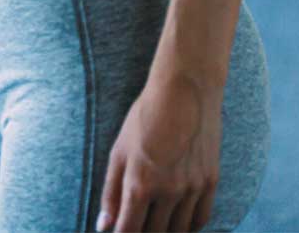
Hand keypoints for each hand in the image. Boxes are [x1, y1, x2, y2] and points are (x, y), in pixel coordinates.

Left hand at [98, 69, 222, 231]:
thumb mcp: (118, 152)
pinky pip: (201, 218)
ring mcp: (193, 188)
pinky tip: (176, 224)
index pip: (130, 230)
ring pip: (179, 230)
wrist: (184, 94)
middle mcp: (169, 191)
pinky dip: (188, 227)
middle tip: (134, 227)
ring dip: (165, 232)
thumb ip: (111, 192)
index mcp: (140, 184)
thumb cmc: (144, 120)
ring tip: (153, 226)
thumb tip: (103, 225)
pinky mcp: (211, 183)